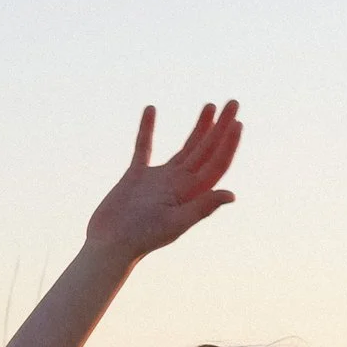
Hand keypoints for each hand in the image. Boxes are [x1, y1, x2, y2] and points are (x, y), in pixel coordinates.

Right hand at [87, 102, 242, 258]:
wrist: (110, 244)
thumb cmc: (142, 237)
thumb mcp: (175, 223)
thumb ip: (202, 207)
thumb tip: (231, 194)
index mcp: (191, 194)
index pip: (216, 164)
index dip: (228, 144)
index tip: (236, 122)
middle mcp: (180, 185)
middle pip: (206, 150)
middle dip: (220, 127)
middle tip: (234, 102)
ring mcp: (159, 180)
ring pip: (185, 148)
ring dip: (199, 127)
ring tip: (210, 106)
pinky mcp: (136, 176)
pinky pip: (144, 148)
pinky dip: (148, 129)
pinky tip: (151, 109)